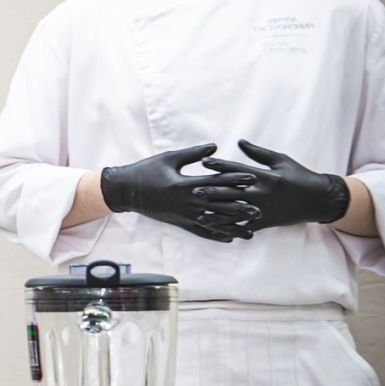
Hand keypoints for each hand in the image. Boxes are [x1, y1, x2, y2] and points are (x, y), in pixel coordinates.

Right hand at [100, 143, 258, 241]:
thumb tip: (215, 147)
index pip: (215, 181)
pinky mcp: (179, 222)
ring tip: (250, 230)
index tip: (252, 178)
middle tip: (259, 209)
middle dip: (239, 206)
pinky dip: (215, 235)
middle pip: (218, 204)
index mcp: (184, 184)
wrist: (125, 190)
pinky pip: (200, 231)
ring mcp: (183, 214)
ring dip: (232, 226)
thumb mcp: (169, 158)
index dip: (235, 179)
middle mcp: (186, 202)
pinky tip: (229, 238)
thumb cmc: (146, 170)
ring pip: (213, 222)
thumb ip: (193, 154)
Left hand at [198, 140, 350, 232]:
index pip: (239, 170)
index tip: (204, 162)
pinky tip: (216, 231)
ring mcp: (264, 209)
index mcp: (266, 177)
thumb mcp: (281, 161)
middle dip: (213, 192)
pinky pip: (245, 227)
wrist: (319, 199)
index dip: (221, 166)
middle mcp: (263, 194)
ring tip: (199, 215)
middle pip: (233, 193)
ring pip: (236, 213)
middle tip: (194, 190)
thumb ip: (258, 153)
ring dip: (217, 214)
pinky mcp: (266, 222)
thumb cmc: (299, 176)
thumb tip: (239, 141)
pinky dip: (231, 229)